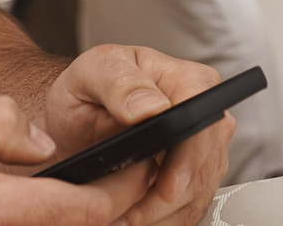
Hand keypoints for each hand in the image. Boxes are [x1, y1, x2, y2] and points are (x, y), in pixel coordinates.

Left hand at [37, 46, 232, 225]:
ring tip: (122, 220)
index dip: (190, 158)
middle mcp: (205, 114)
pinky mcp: (193, 176)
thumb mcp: (93, 71)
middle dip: (168, 199)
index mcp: (189, 80)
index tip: (167, 187)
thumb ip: (120, 83)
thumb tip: (151, 107)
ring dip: (161, 215)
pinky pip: (188, 208)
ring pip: (199, 193)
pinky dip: (161, 221)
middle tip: (128, 216)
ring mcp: (203, 148)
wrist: (77, 115)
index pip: (205, 120)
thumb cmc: (88, 88)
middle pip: (205, 165)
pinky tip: (132, 219)